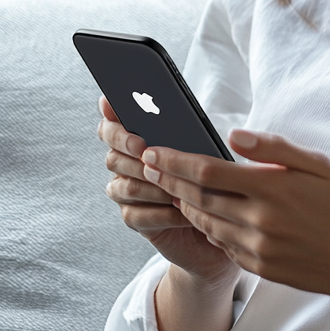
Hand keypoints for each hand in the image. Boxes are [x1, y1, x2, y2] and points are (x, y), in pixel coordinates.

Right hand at [98, 96, 241, 288]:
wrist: (219, 219)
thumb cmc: (211, 177)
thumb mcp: (202, 150)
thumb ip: (184, 133)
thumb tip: (177, 110)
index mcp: (137, 140)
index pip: (110, 127)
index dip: (114, 126)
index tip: (127, 124)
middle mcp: (125, 165)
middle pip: (112, 157)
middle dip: (130, 153)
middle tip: (147, 151)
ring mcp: (126, 193)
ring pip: (124, 187)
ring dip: (151, 185)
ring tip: (176, 185)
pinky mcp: (135, 219)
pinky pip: (136, 214)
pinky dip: (161, 212)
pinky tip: (182, 210)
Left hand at [139, 130, 329, 304]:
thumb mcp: (318, 166)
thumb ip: (274, 149)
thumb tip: (234, 135)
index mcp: (272, 189)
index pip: (208, 171)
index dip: (175, 161)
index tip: (153, 151)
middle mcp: (259, 220)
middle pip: (197, 197)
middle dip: (168, 180)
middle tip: (147, 166)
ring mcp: (257, 248)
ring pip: (205, 223)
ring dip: (184, 204)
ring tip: (171, 188)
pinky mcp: (258, 268)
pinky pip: (223, 245)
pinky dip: (209, 228)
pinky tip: (205, 215)